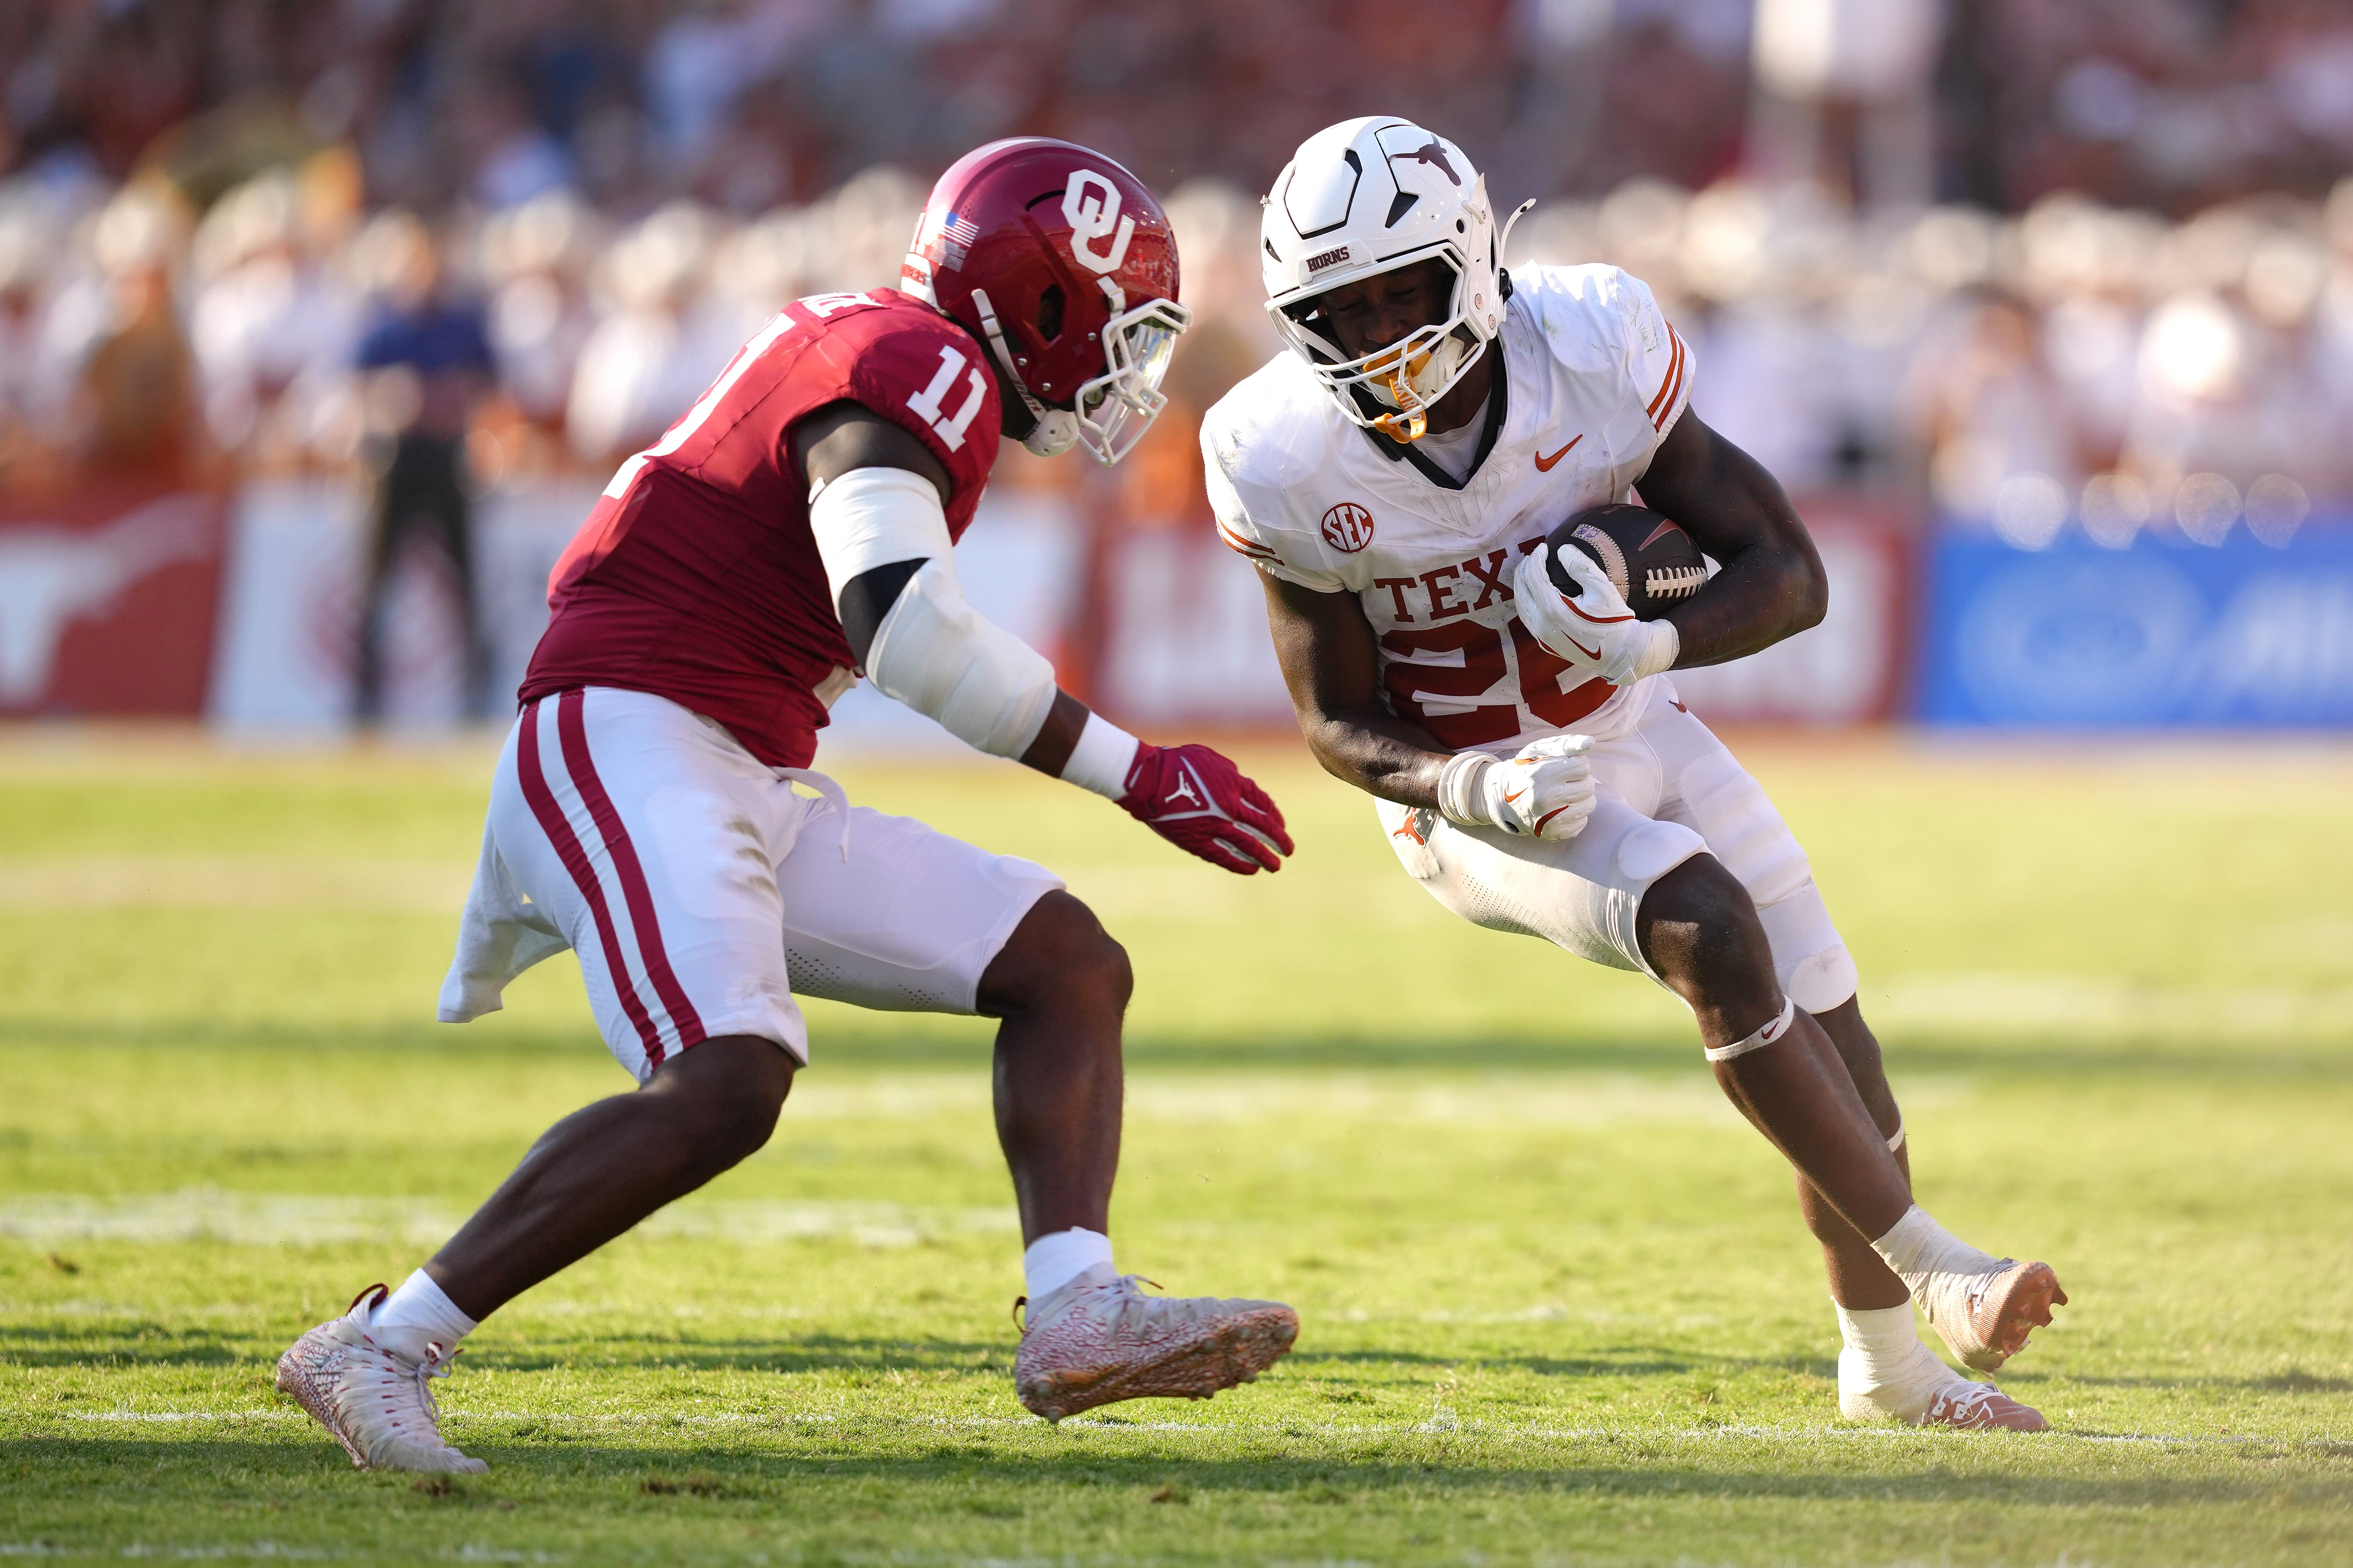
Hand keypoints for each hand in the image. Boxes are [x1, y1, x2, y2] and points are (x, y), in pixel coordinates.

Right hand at [1118, 743, 1294, 873]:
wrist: (1147, 780)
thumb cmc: (1174, 762)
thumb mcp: (1208, 757)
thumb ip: (1228, 770)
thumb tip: (1238, 779)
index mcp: (1233, 783)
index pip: (1263, 803)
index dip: (1275, 816)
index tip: (1281, 825)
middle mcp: (1229, 806)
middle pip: (1263, 827)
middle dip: (1279, 840)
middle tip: (1289, 851)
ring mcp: (1214, 826)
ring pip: (1249, 846)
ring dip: (1265, 858)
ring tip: (1275, 867)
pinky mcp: (1197, 842)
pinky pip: (1224, 857)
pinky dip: (1240, 864)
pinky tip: (1251, 870)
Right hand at [1442, 734, 1595, 838]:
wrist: (1502, 800)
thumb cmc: (1527, 770)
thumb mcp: (1541, 751)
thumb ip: (1567, 744)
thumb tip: (1590, 742)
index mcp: (1541, 774)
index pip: (1583, 766)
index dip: (1575, 764)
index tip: (1564, 767)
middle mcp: (1544, 798)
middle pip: (1588, 786)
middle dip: (1580, 781)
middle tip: (1563, 782)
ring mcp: (1548, 819)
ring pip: (1589, 805)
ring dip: (1580, 799)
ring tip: (1564, 796)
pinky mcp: (1553, 833)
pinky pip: (1582, 823)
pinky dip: (1575, 816)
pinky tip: (1561, 810)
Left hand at [1513, 546, 1677, 686]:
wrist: (1621, 653)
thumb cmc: (1614, 621)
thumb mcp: (1603, 589)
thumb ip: (1581, 567)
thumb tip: (1562, 550)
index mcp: (1553, 609)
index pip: (1534, 576)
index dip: (1536, 557)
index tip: (1543, 546)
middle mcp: (1542, 624)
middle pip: (1521, 590)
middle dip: (1524, 570)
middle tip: (1533, 556)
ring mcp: (1541, 636)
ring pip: (1521, 606)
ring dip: (1522, 586)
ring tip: (1530, 571)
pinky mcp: (1545, 644)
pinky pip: (1527, 619)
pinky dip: (1526, 601)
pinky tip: (1534, 593)